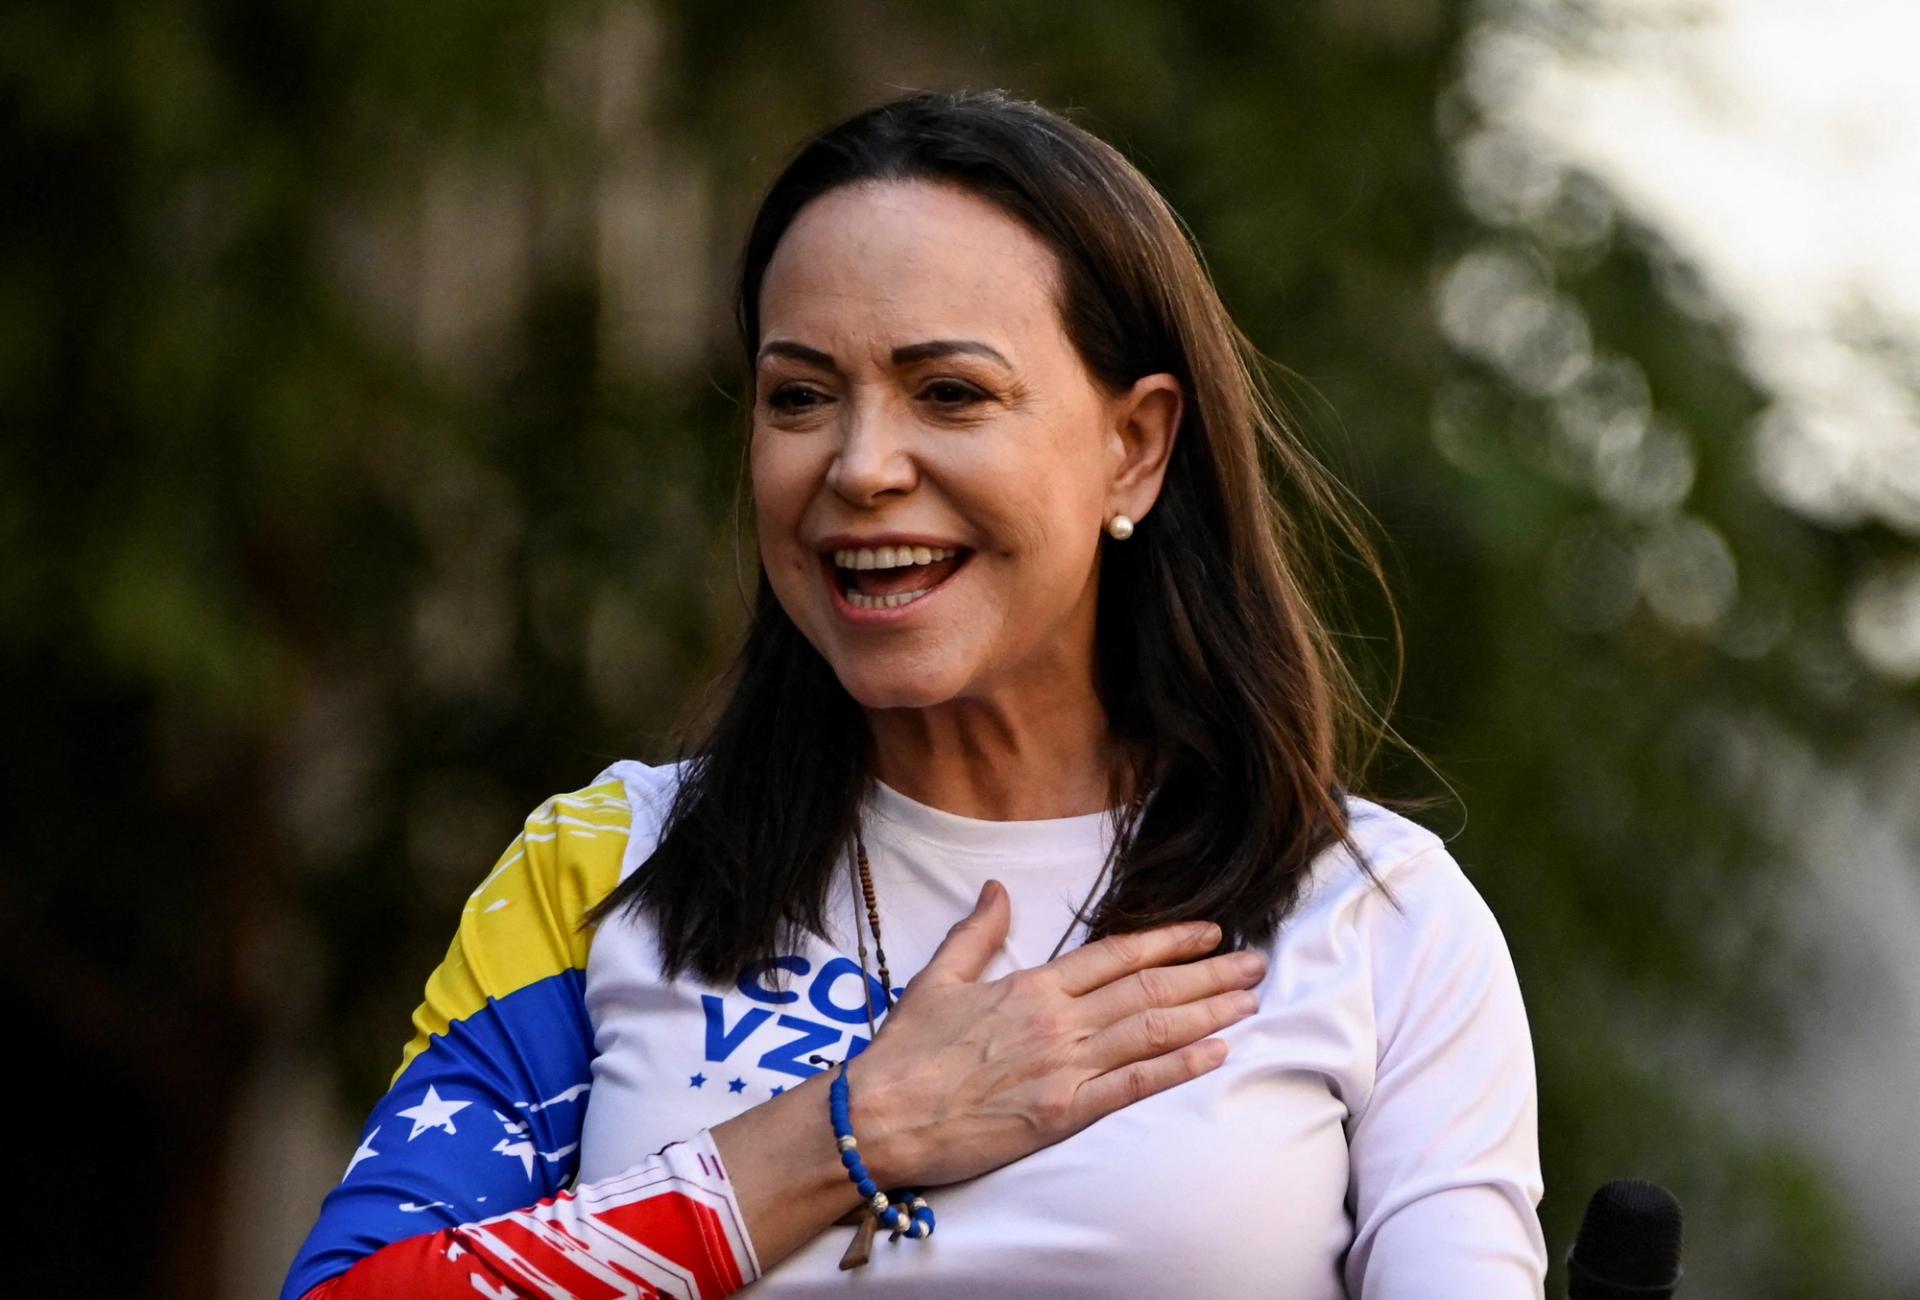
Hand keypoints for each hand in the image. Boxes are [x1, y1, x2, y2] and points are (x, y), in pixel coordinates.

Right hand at [844, 878, 1265, 1188]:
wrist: (880, 1114)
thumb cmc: (906, 1051)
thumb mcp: (938, 977)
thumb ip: (977, 932)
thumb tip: (996, 888)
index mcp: (1033, 986)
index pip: (1117, 955)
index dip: (1169, 942)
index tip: (1209, 932)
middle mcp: (1058, 1020)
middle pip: (1149, 989)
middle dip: (1209, 975)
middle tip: (1256, 962)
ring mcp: (1064, 1067)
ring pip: (1152, 1032)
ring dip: (1208, 1014)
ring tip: (1250, 999)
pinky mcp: (1063, 1114)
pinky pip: (1134, 1087)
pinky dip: (1179, 1067)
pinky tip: (1216, 1053)